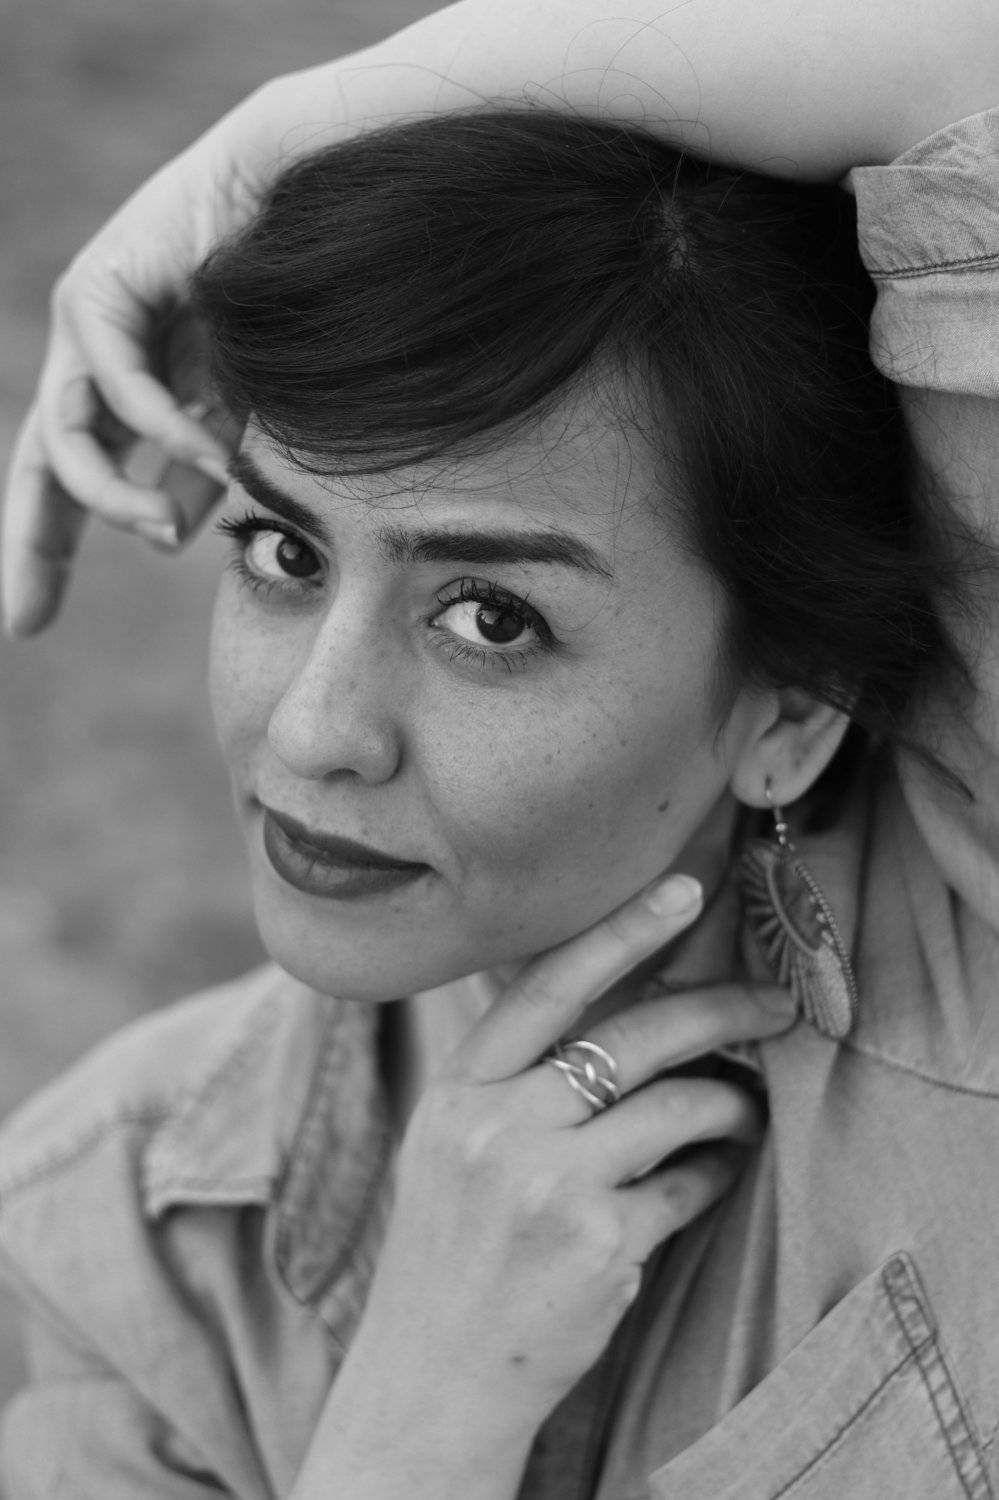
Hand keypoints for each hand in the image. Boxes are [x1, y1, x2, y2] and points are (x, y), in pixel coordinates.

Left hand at [1, 87, 284, 634]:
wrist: (310, 209)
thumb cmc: (287, 315)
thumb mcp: (239, 423)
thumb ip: (194, 481)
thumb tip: (160, 541)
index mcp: (131, 396)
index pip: (75, 481)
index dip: (51, 549)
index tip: (30, 622)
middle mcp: (96, 365)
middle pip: (44, 466)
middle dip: (31, 542)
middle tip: (22, 621)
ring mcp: (89, 327)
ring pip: (68, 435)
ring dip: (114, 496)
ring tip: (163, 533)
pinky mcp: (96, 290)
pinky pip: (114, 385)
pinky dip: (162, 428)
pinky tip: (210, 454)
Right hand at [309, 873, 794, 1494]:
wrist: (431, 1378)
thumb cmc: (450, 1251)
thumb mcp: (451, 1145)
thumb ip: (511, 1081)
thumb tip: (621, 1010)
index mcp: (457, 1091)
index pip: (546, 987)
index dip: (620, 933)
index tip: (683, 892)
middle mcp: (495, 1128)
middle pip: (631, 1036)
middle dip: (718, 1009)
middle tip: (772, 1005)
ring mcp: (546, 1187)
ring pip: (676, 1104)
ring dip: (730, 1100)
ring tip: (745, 1107)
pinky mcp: (597, 1245)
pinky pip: (688, 1183)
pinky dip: (715, 1170)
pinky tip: (718, 1168)